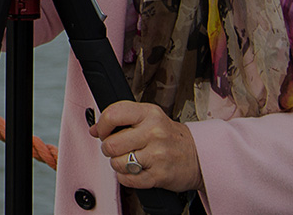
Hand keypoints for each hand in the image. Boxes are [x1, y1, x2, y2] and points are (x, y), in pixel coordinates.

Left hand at [89, 101, 203, 193]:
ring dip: (118, 164)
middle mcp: (153, 132)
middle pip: (111, 144)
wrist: (198, 155)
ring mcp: (157, 155)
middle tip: (117, 148)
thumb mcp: (148, 117)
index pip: (112, 115)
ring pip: (117, 163)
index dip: (101, 126)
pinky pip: (128, 179)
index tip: (103, 131)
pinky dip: (125, 177)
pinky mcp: (159, 175)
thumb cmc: (169, 136)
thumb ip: (121, 118)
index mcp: (149, 113)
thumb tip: (94, 129)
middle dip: (108, 148)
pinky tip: (134, 170)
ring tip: (128, 159)